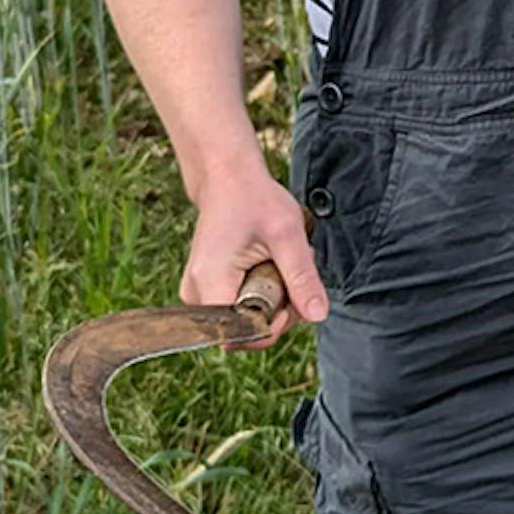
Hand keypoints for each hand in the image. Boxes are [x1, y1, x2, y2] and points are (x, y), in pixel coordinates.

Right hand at [184, 167, 327, 343]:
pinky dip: (259, 297)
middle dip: (276, 313)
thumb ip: (302, 278)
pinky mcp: (203, 289)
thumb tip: (318, 316)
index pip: (242, 335)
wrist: (227, 179)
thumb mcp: (287, 235)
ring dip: (270, 304)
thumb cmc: (254, 199)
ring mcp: (195, 293)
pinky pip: (237, 310)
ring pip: (242, 323)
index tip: (290, 297)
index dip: (273, 326)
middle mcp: (195, 293)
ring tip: (278, 266)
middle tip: (290, 274)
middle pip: (243, 332)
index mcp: (210, 281)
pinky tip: (266, 269)